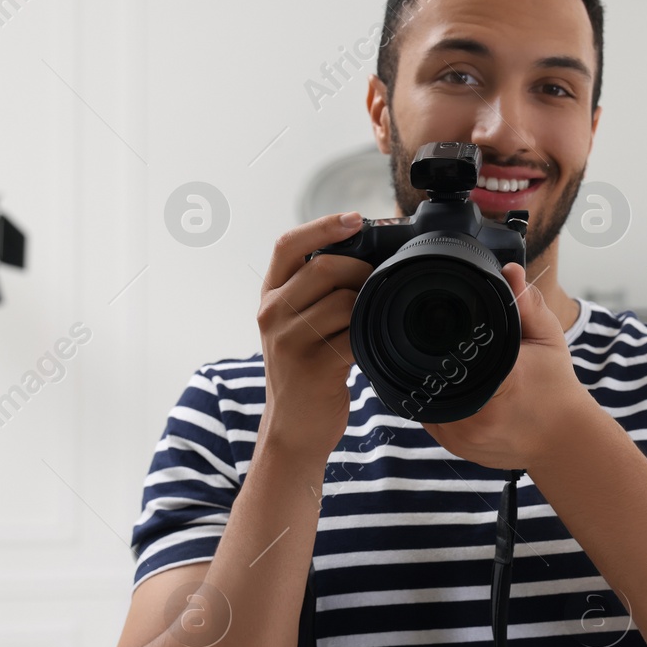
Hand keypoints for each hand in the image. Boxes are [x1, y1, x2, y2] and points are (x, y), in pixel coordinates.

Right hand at [255, 213, 373, 462]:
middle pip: (324, 267)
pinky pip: (354, 334)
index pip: (287, 245)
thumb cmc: (304, 372)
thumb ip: (313, 292)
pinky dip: (371, 334)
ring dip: (369, 304)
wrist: (293, 428)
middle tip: (377, 286)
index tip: (356, 218)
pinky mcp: (313, 366)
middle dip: (360, 269)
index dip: (323, 225)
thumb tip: (363, 253)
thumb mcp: (294, 326)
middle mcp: (272, 314)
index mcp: (269, 297)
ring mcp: (289, 340)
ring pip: (342, 299)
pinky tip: (372, 343)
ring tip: (374, 318)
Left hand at [420, 263, 597, 470]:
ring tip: (445, 363)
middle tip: (440, 343)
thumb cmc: (556, 388)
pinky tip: (448, 386)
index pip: (451, 356)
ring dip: (431, 380)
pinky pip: (431, 418)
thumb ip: (528, 304)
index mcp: (497, 386)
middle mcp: (474, 417)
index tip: (440, 330)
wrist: (564, 441)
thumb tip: (510, 271)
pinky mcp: (455, 449)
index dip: (440, 341)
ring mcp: (461, 437)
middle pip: (432, 374)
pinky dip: (436, 400)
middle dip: (434, 358)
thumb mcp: (548, 340)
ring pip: (426, 397)